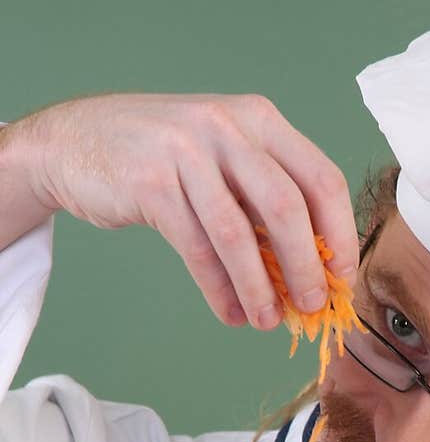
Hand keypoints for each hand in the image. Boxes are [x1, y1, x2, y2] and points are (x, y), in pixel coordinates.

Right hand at [4, 93, 359, 327]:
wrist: (73, 141)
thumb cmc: (163, 160)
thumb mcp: (224, 162)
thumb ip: (265, 203)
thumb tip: (312, 273)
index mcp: (260, 120)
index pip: (322, 179)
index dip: (340, 236)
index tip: (343, 280)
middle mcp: (228, 126)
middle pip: (288, 207)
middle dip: (306, 268)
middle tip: (312, 308)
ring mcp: (186, 150)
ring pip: (239, 234)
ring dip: (259, 287)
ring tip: (266, 321)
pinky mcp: (149, 182)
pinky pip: (197, 247)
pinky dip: (218, 288)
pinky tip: (230, 312)